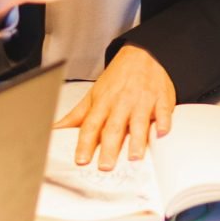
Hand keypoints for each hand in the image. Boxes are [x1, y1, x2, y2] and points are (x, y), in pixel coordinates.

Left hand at [59, 47, 175, 167]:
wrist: (142, 54)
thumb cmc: (117, 79)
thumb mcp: (93, 95)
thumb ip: (76, 117)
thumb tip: (55, 130)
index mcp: (102, 104)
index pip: (91, 126)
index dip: (84, 143)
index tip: (81, 160)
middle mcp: (121, 104)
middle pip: (113, 128)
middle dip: (109, 148)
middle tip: (105, 166)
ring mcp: (142, 101)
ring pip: (138, 122)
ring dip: (137, 139)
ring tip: (135, 156)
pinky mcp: (161, 99)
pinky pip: (163, 111)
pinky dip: (164, 122)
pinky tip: (162, 132)